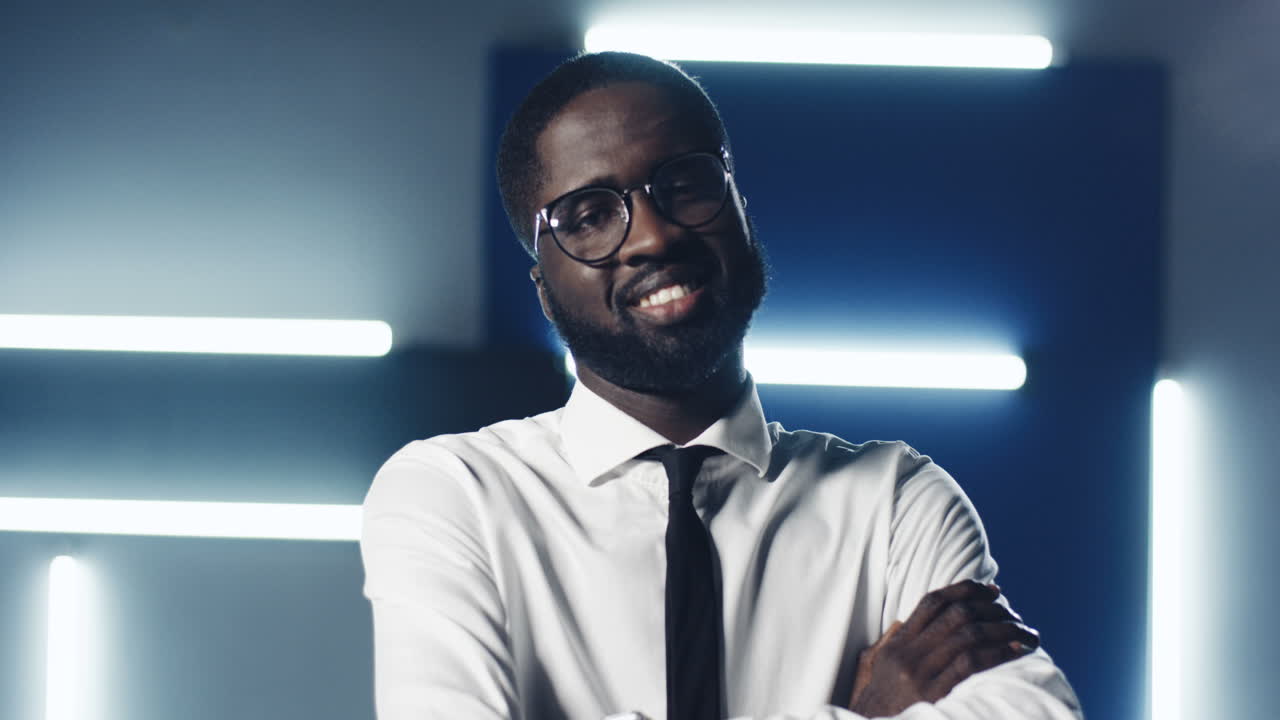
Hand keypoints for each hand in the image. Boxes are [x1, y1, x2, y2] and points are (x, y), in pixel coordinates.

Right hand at [848, 580, 1038, 716]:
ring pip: (967, 635)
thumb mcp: (881, 664)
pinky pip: (970, 664)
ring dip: (1003, 630)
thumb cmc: (882, 701)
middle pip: (955, 615)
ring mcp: (920, 674)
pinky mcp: (933, 695)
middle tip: (1014, 614)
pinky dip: (997, 653)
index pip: (933, 602)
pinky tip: (1016, 651)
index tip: (992, 590)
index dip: (965, 590)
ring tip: (1025, 633)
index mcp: (899, 643)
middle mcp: (908, 653)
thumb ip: (900, 639)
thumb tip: (923, 617)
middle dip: (991, 610)